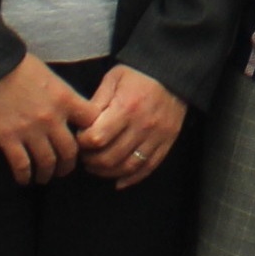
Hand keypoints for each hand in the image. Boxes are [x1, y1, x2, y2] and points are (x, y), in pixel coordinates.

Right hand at [0, 55, 93, 187]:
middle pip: (71, 151)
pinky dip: (24, 176)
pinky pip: (22, 165)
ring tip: (44, 177)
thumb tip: (70, 110)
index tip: (85, 141)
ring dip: (48, 174)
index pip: (92, 123)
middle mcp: (52, 118)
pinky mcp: (8, 139)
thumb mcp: (50, 75)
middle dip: (69, 165)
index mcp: (65, 99)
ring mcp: (30, 130)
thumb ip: (62, 95)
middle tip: (64, 169)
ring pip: (48, 163)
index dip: (92, 134)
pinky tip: (24, 179)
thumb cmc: (18, 65)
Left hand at [77, 65, 189, 187]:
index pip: (97, 138)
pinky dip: (131, 179)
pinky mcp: (167, 142)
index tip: (80, 138)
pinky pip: (148, 168)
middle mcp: (142, 126)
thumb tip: (81, 125)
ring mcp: (156, 136)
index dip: (83, 142)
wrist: (174, 74)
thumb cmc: (139, 75)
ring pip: (127, 167)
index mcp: (126, 108)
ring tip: (97, 167)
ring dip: (107, 172)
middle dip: (91, 161)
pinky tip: (118, 181)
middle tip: (85, 156)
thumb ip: (97, 102)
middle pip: (110, 157)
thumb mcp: (114, 79)